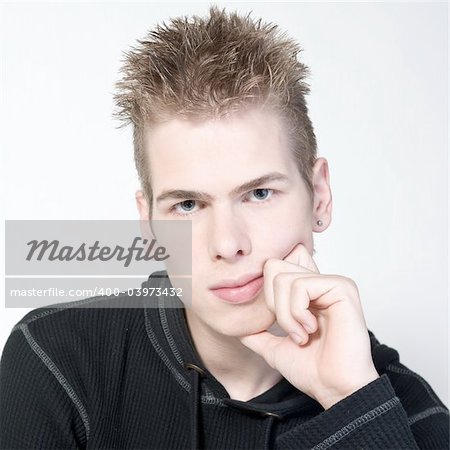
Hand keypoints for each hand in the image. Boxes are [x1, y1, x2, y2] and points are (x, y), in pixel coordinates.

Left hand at [238, 243, 378, 408]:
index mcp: (305, 292)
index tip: (276, 322)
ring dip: (286, 315)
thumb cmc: (312, 371)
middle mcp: (318, 282)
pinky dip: (297, 312)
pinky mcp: (341, 286)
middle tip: (291, 330)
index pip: (273, 266)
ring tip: (302, 335)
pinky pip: (300, 285)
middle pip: (273, 266)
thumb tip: (237, 326)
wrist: (333, 389)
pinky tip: (311, 330)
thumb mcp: (274, 348)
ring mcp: (331, 282)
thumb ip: (257, 333)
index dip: (266, 293)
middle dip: (272, 304)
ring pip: (282, 279)